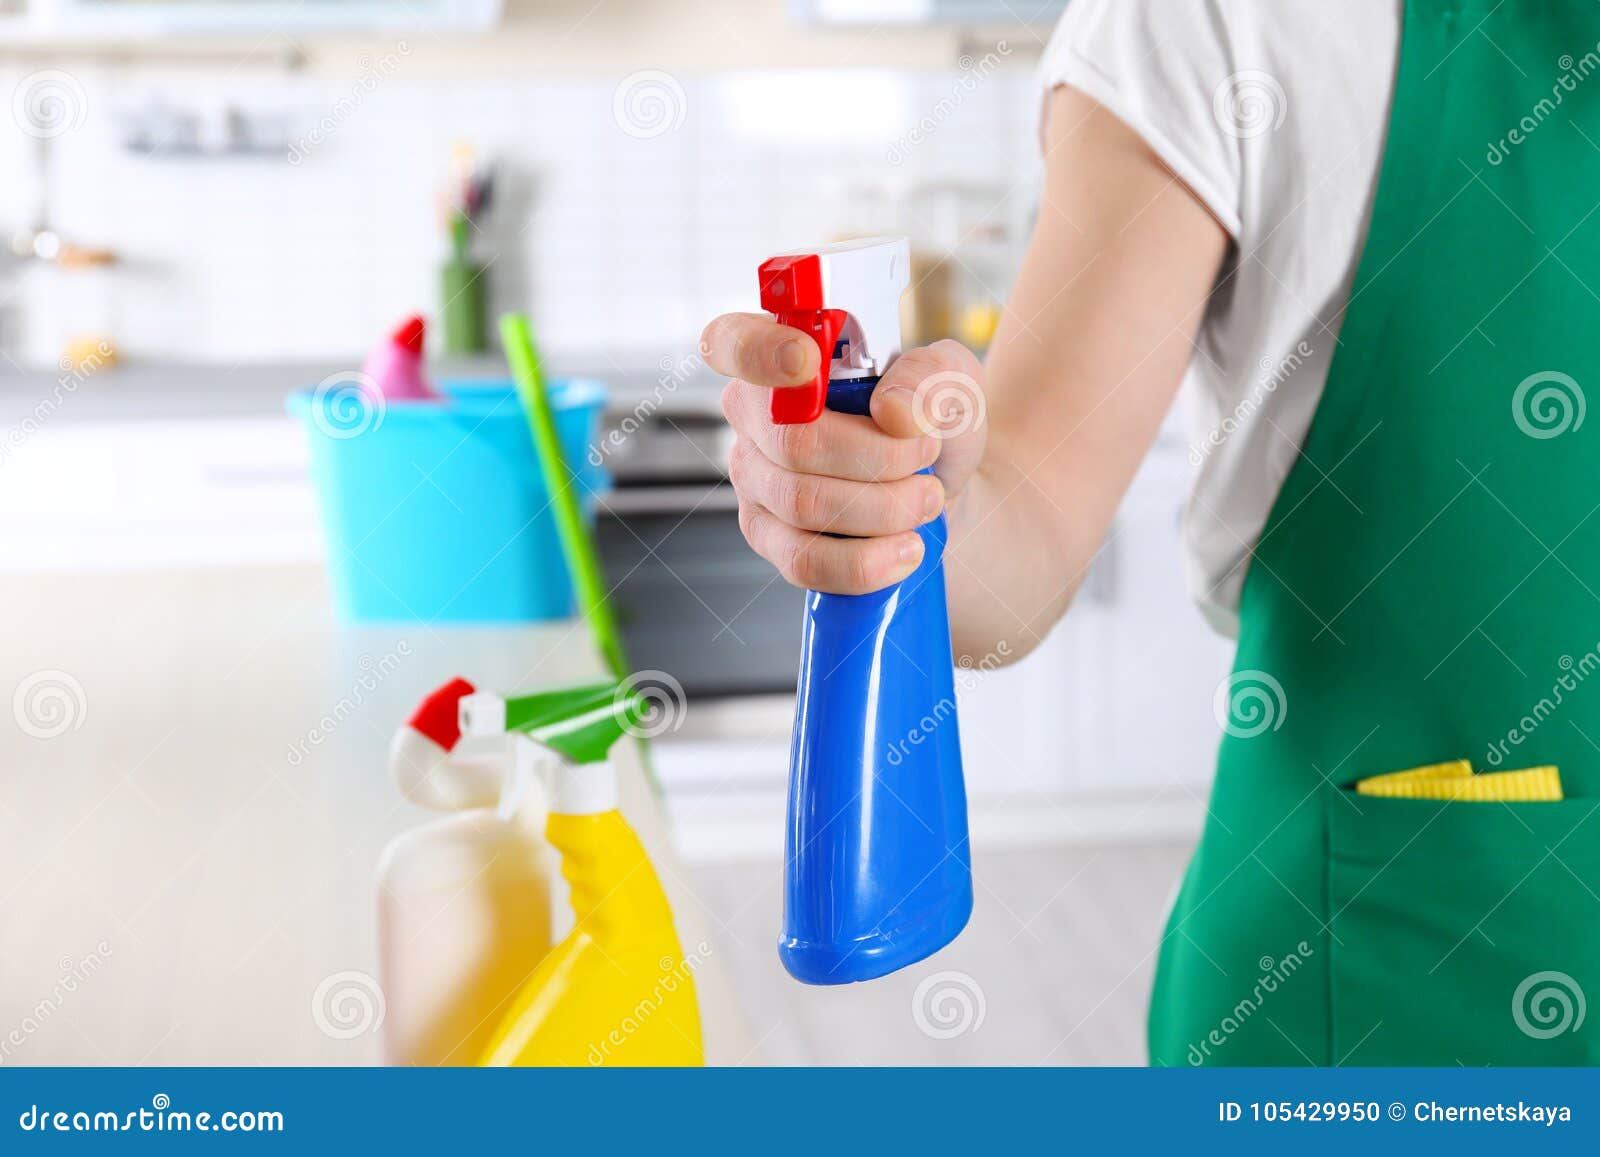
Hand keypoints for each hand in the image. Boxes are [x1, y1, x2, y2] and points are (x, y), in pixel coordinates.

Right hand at [701, 312, 987, 594]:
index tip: (806, 360)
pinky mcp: (771, 539)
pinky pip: (805, 560)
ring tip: (928, 500)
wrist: (946, 488)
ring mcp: (755, 482)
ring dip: (885, 509)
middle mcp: (754, 419)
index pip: (732, 342)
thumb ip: (928, 375)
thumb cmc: (933, 421)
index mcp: (783, 355)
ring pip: (805, 506)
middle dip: (878, 459)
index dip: (758, 351)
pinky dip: (867, 561)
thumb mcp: (950, 376)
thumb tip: (892, 411)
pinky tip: (905, 549)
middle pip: (793, 443)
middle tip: (928, 456)